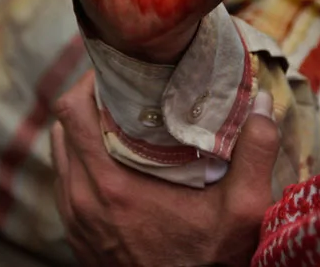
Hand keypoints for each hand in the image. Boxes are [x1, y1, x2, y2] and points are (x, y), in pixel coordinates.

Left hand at [51, 72, 278, 266]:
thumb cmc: (212, 262)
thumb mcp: (243, 209)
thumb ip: (254, 152)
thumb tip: (259, 103)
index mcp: (111, 186)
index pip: (72, 113)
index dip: (89, 83)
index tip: (119, 72)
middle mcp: (82, 201)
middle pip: (61, 128)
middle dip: (88, 103)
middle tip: (125, 92)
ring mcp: (75, 222)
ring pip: (60, 156)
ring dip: (82, 133)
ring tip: (120, 122)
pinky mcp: (77, 237)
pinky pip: (65, 184)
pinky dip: (81, 163)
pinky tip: (115, 161)